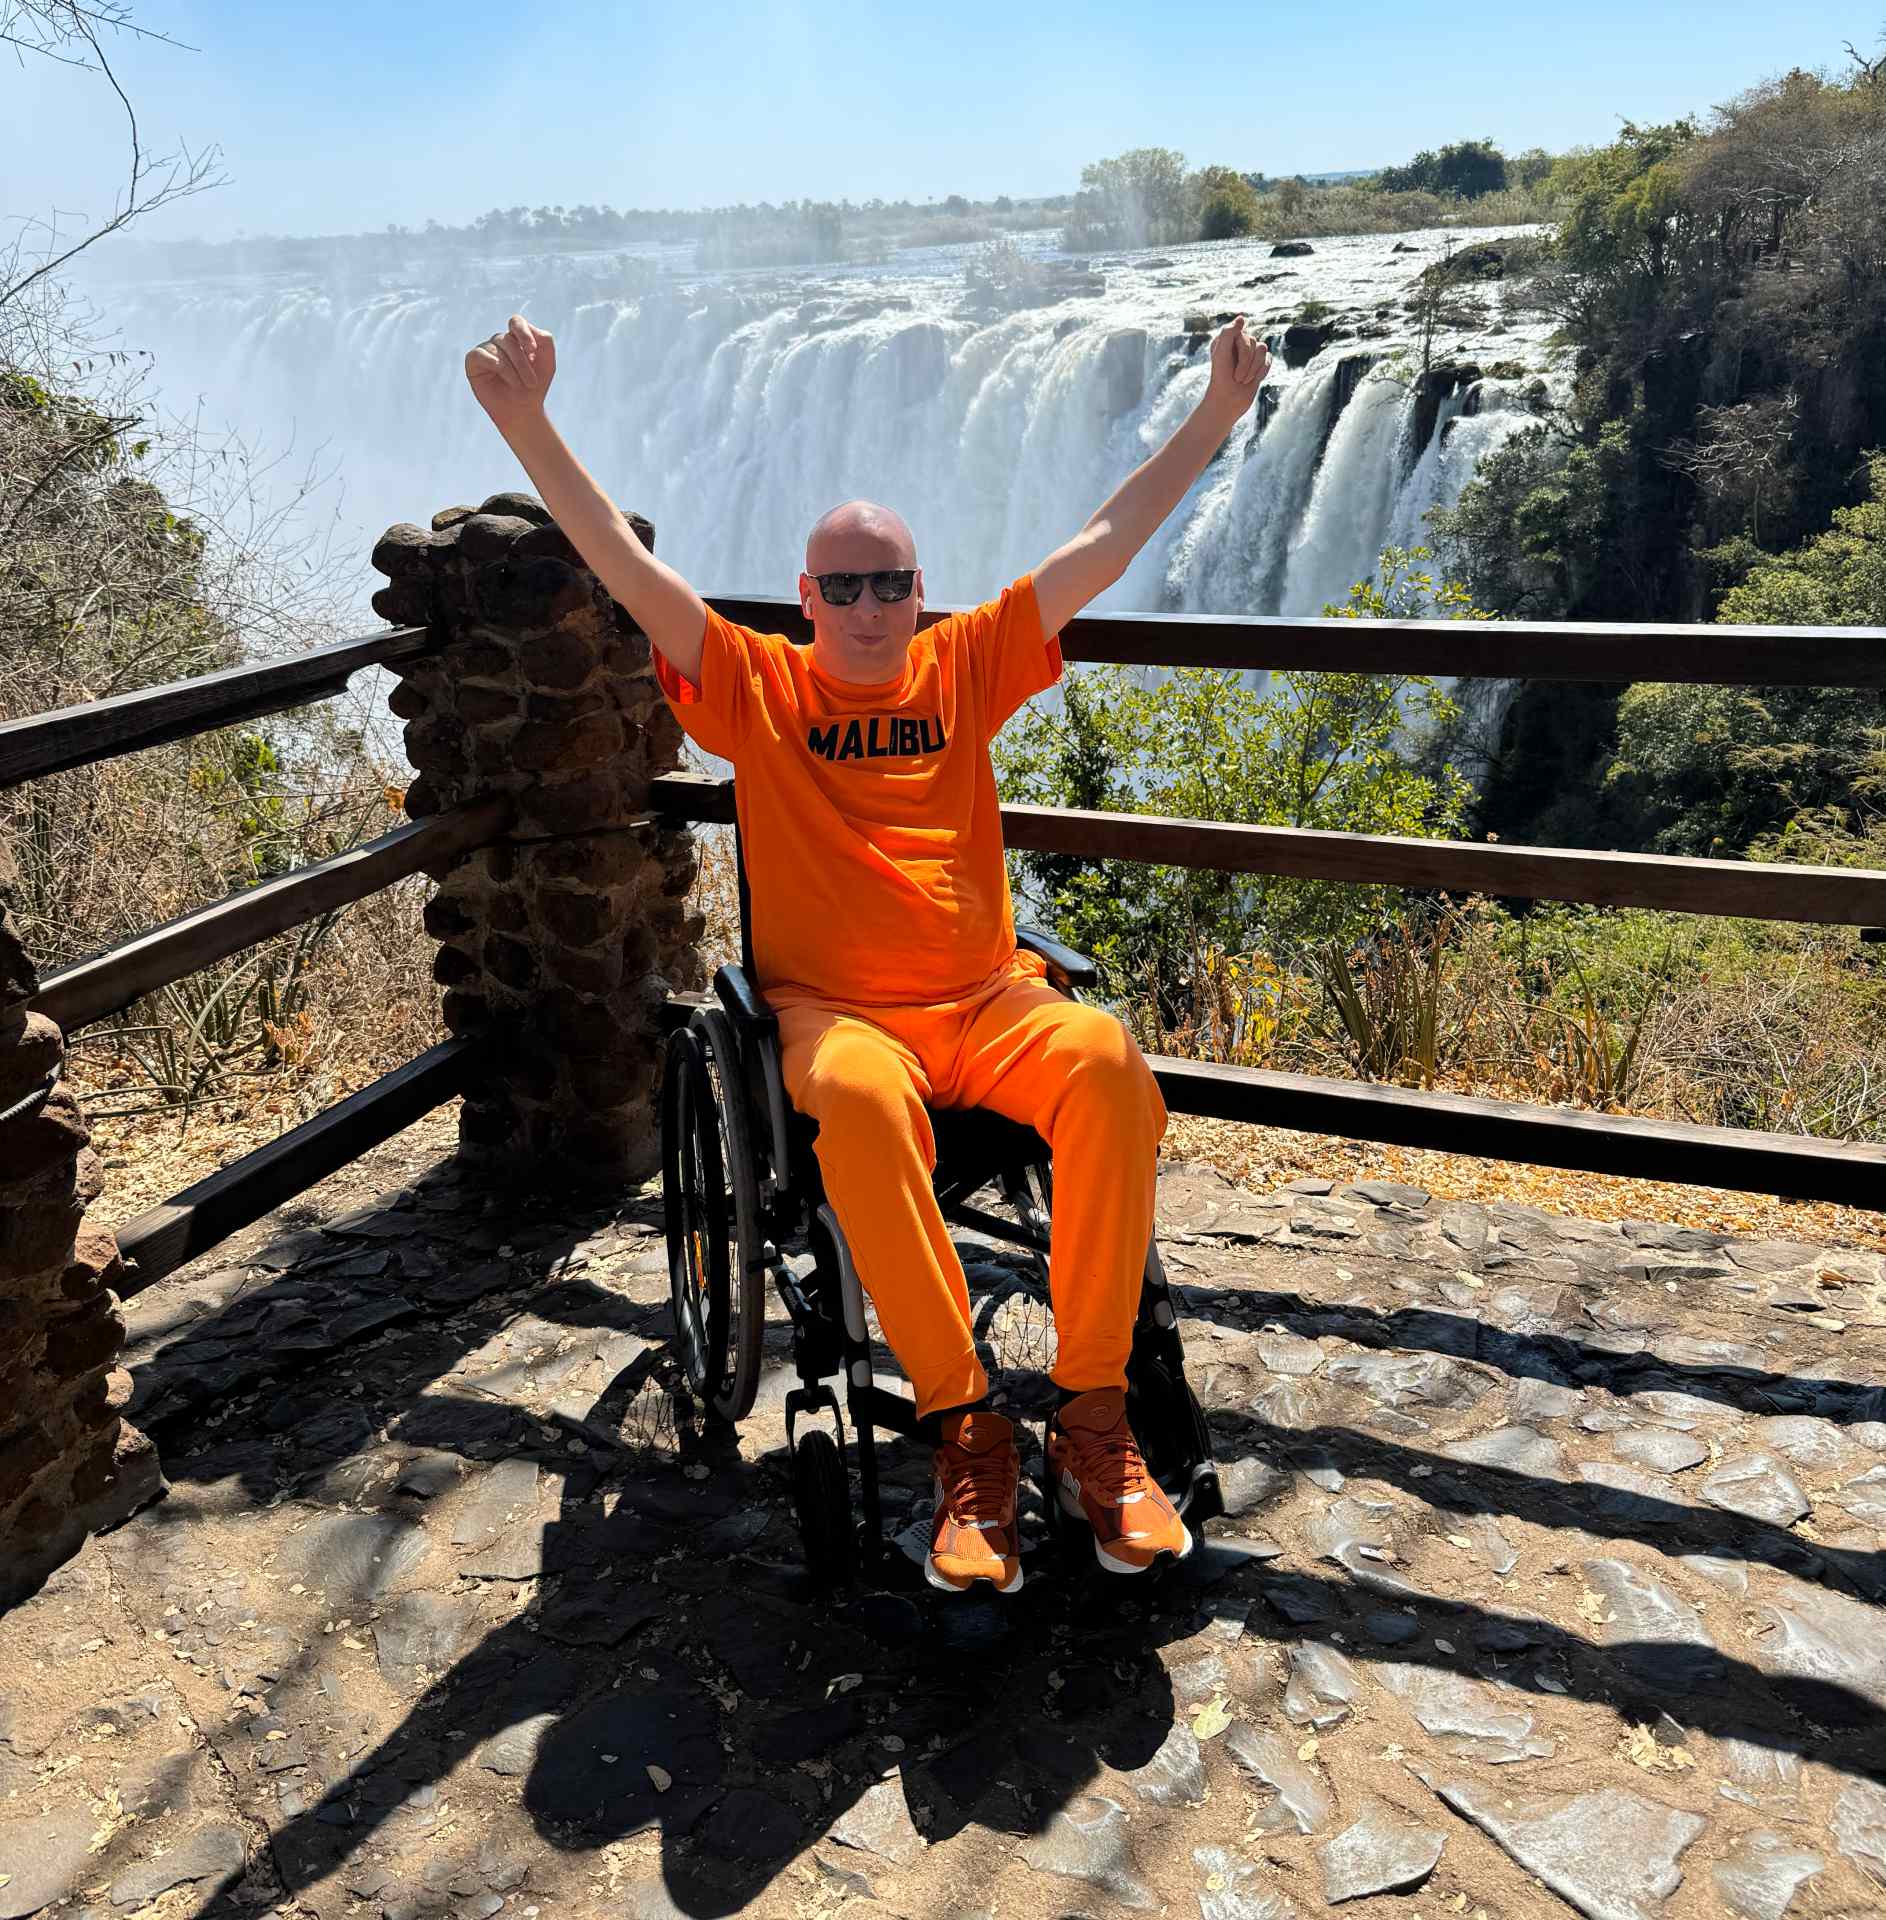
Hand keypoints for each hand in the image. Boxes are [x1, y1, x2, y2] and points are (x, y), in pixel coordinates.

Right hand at [465, 314, 556, 429]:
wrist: (523, 411)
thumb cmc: (534, 386)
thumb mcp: (547, 361)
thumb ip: (544, 339)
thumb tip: (522, 328)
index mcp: (516, 338)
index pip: (516, 322)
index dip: (524, 333)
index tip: (533, 351)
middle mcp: (500, 342)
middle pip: (508, 340)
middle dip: (522, 362)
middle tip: (531, 383)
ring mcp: (486, 351)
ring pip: (496, 348)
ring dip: (512, 369)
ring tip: (519, 386)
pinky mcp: (473, 362)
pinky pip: (479, 354)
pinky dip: (492, 362)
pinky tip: (498, 370)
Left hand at [1202, 314, 1269, 424]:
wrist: (1227, 403)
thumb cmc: (1221, 379)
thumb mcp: (1221, 354)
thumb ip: (1228, 333)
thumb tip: (1242, 318)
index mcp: (1226, 340)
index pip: (1241, 333)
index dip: (1240, 349)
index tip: (1231, 360)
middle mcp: (1237, 344)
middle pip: (1253, 341)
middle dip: (1245, 362)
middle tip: (1236, 377)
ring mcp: (1249, 354)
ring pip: (1263, 349)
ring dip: (1253, 368)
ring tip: (1242, 380)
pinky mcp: (1259, 364)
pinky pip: (1269, 359)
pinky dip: (1261, 371)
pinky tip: (1253, 381)